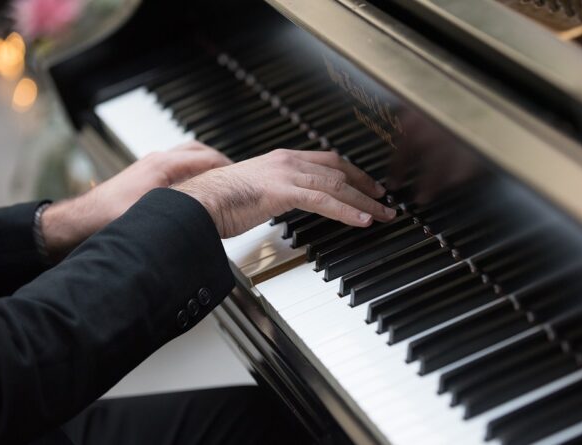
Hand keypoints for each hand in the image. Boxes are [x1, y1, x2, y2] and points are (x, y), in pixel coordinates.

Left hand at [42, 142, 231, 259]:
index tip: (244, 177)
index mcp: (165, 166)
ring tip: (219, 180)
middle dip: (221, 162)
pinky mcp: (143, 179)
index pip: (209, 159)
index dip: (230, 169)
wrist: (77, 225)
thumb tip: (212, 218)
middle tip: (237, 176)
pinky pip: (176, 169)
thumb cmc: (107, 219)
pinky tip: (193, 190)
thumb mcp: (154, 217)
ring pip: (187, 158)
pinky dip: (191, 174)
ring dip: (205, 166)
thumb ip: (184, 215)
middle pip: (199, 152)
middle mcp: (158, 162)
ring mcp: (149, 169)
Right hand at [174, 149, 396, 237]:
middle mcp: (287, 161)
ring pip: (337, 185)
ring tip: (383, 215)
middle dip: (365, 185)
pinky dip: (347, 211)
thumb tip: (285, 204)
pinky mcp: (283, 191)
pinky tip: (362, 221)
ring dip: (365, 202)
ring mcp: (286, 173)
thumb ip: (275, 194)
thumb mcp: (254, 193)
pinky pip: (324, 201)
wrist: (197, 202)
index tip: (367, 185)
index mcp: (281, 160)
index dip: (352, 173)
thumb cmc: (217, 202)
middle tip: (384, 200)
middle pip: (338, 169)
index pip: (326, 161)